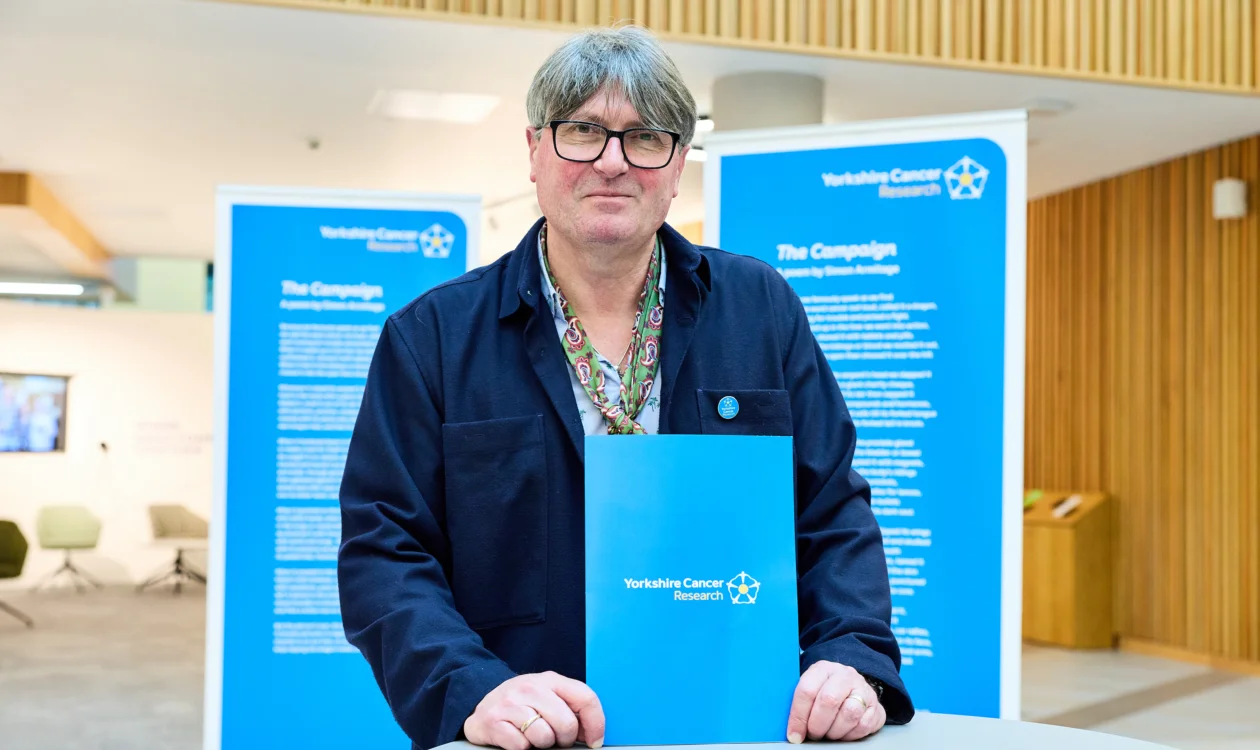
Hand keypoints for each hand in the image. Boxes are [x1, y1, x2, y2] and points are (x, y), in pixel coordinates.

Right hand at [463, 672, 605, 749]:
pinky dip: (521, 747)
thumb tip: (592, 734)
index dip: (596, 724)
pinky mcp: (493, 720)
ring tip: (533, 735)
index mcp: (550, 680)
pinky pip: (521, 746)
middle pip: (566, 723)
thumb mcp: (548, 697)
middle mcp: (530, 687)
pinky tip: (516, 736)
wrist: (484, 705)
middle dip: (565, 739)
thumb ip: (571, 709)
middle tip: (555, 739)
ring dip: (541, 743)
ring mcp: (510, 703)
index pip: (585, 698)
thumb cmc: (523, 704)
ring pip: (544, 736)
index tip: (594, 741)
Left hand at [786, 661, 885, 742]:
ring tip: (828, 733)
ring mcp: (863, 689)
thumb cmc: (825, 690)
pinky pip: (864, 725)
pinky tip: (843, 732)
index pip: (807, 690)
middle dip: (817, 725)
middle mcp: (845, 676)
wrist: (852, 686)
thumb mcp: (810, 688)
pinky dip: (850, 735)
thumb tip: (791, 729)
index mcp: (823, 669)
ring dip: (835, 731)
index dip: (798, 716)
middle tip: (813, 734)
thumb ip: (800, 702)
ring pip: (849, 714)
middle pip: (829, 701)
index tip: (794, 734)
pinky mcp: (876, 706)